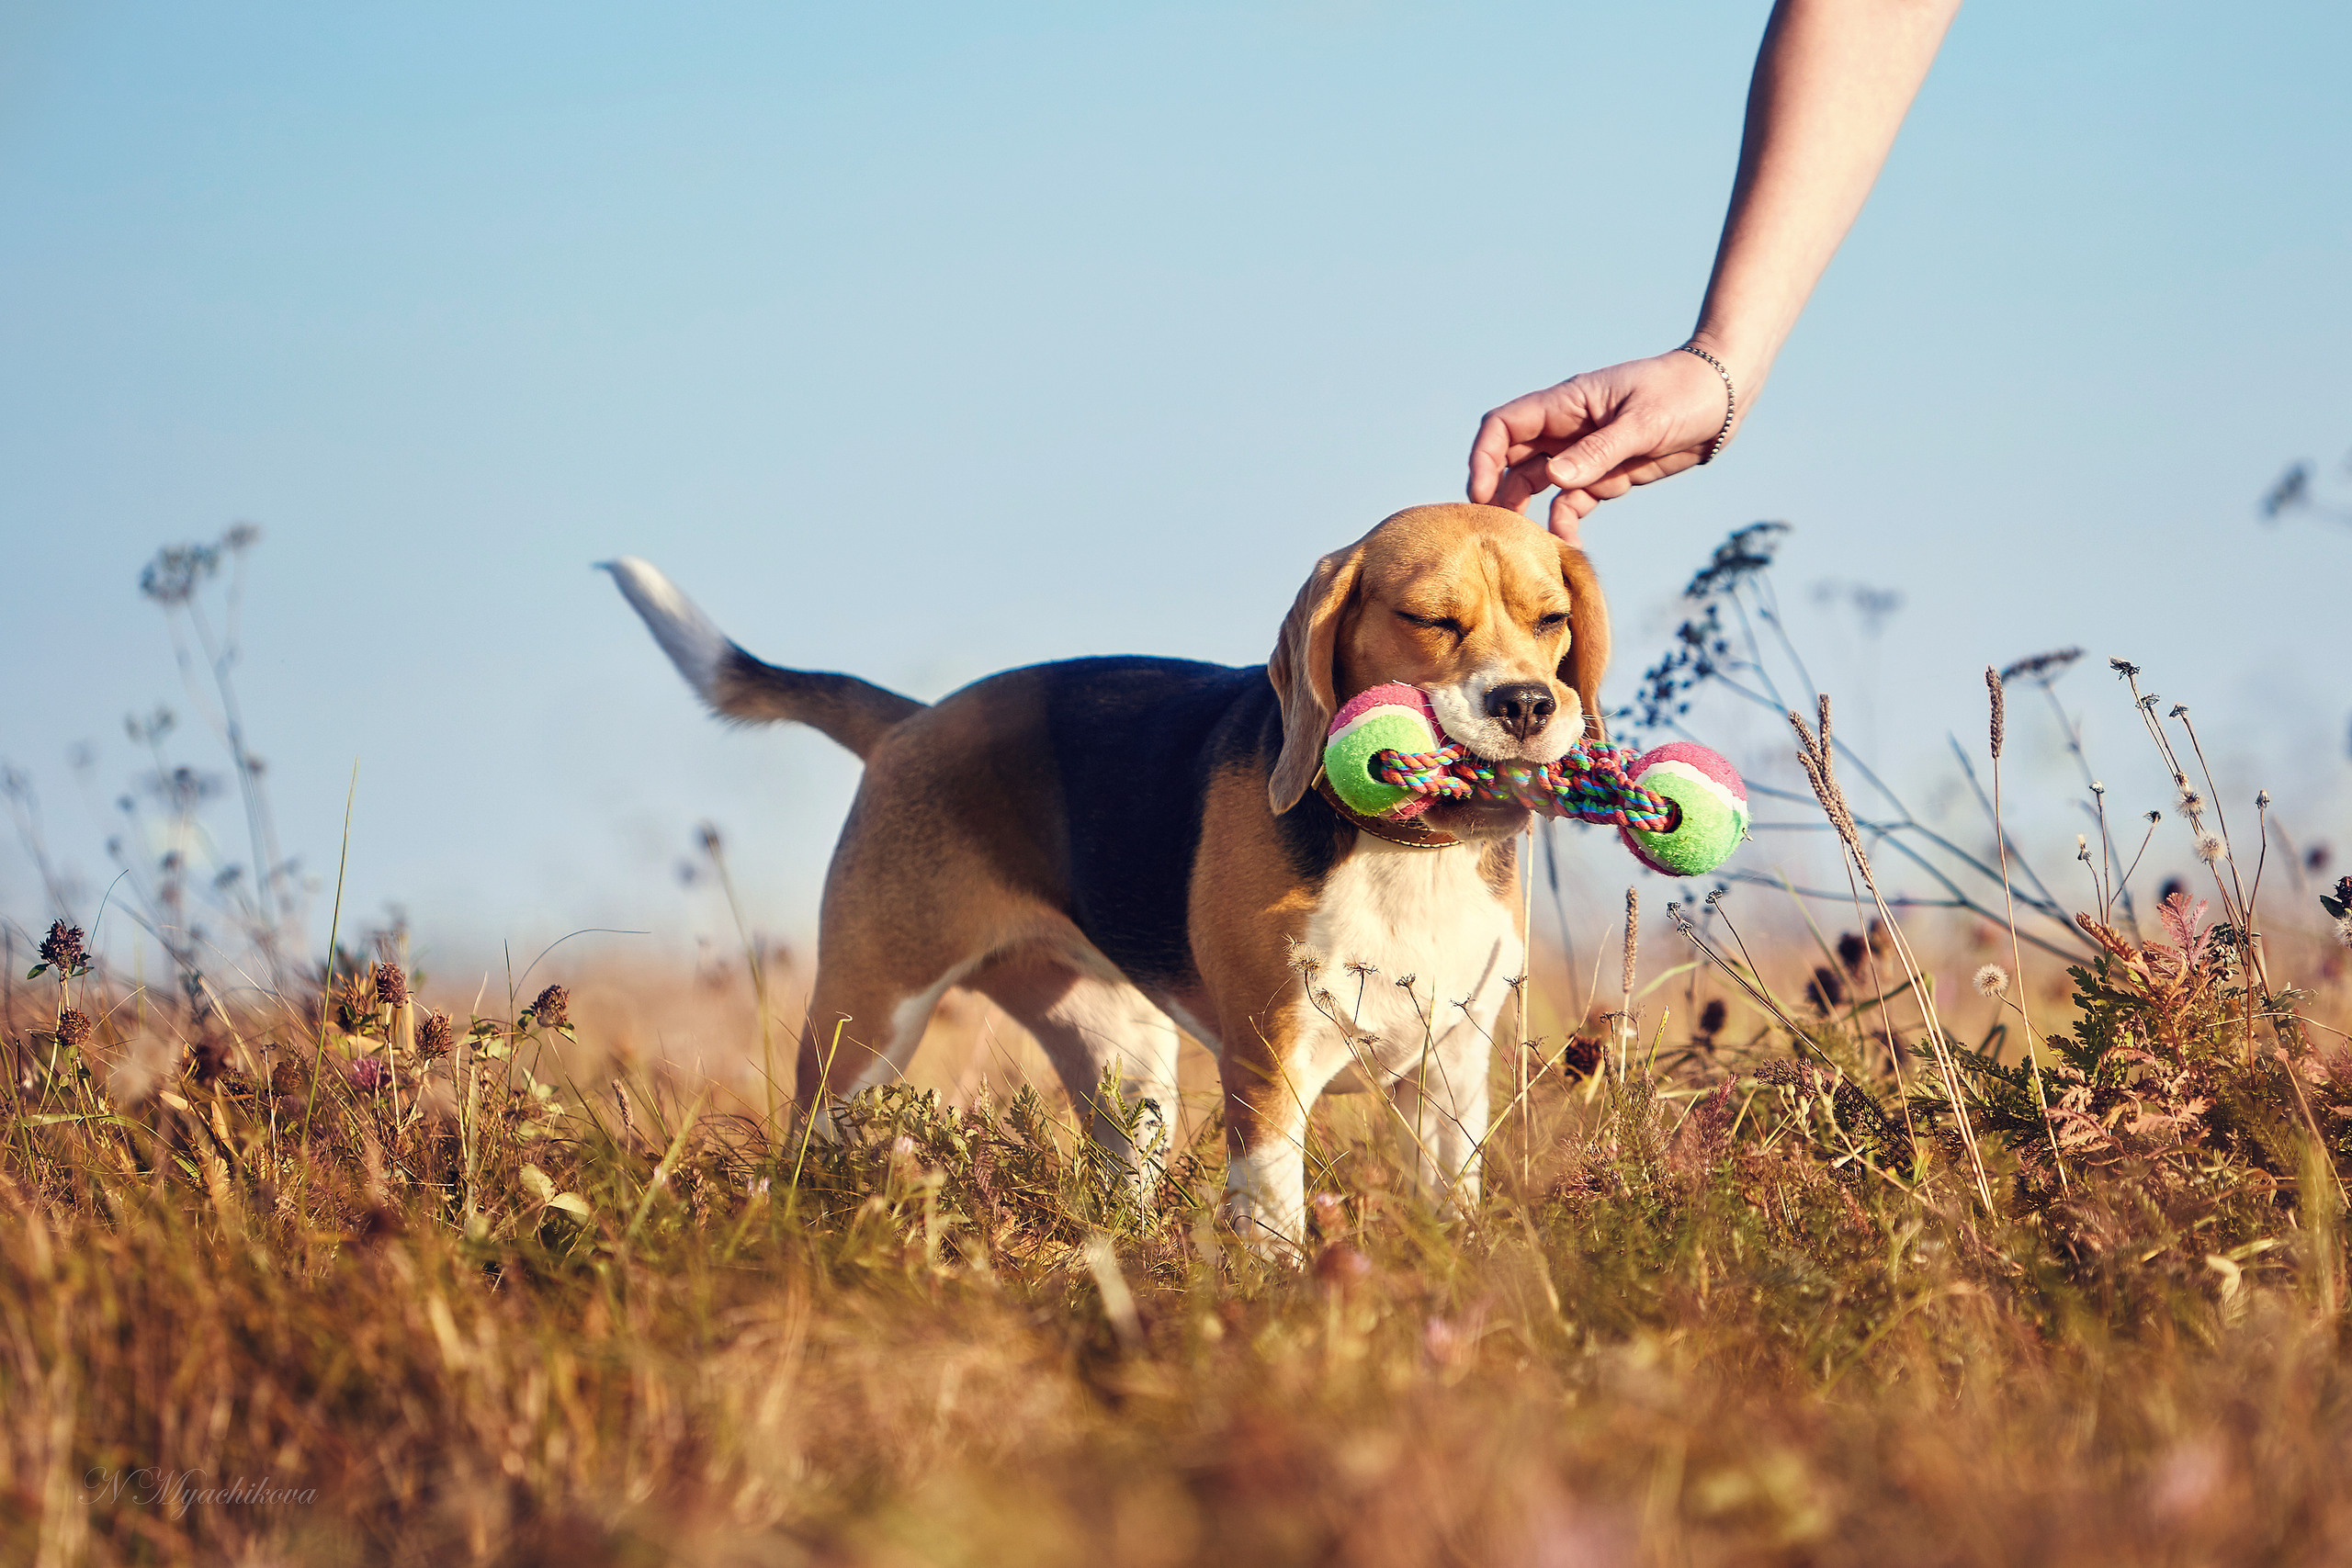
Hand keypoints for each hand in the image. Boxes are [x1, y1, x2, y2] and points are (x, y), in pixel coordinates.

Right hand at [1466, 349, 1734, 541]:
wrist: (1725, 399)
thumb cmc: (1685, 393)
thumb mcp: (1644, 422)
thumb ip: (1599, 451)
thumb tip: (1556, 478)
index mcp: (1568, 403)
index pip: (1505, 426)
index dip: (1484, 457)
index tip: (1481, 493)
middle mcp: (1567, 429)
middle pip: (1513, 460)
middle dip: (1499, 493)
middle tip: (1497, 532)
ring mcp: (1584, 454)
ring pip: (1538, 485)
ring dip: (1528, 513)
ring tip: (1526, 546)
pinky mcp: (1605, 476)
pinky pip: (1572, 503)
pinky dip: (1566, 525)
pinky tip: (1571, 547)